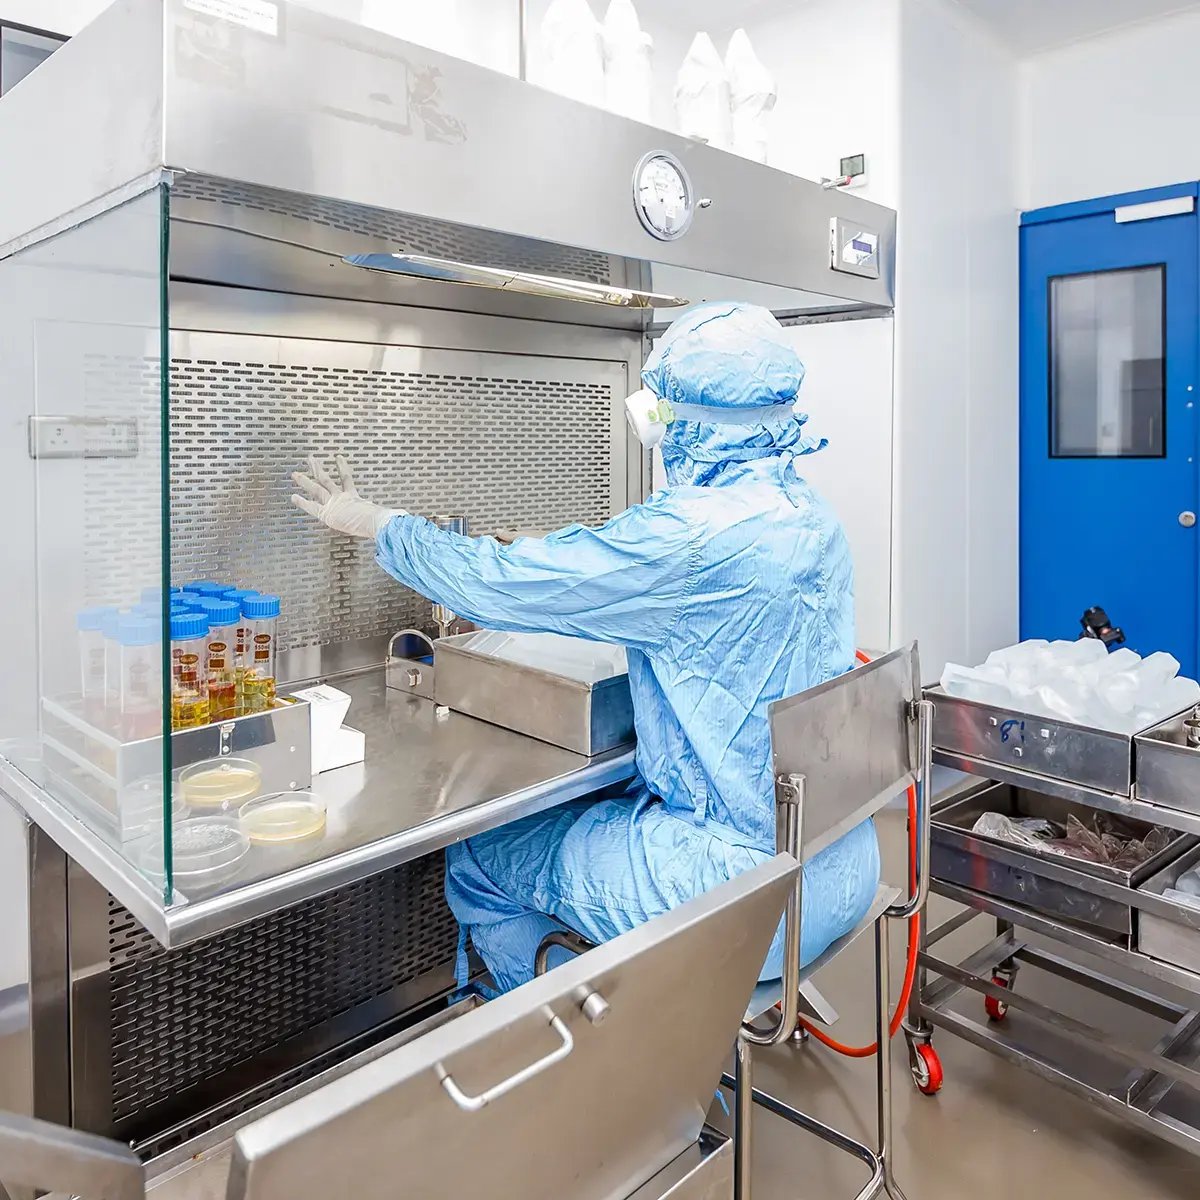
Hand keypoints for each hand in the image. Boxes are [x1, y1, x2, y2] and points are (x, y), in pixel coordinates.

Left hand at [291, 455, 405, 538]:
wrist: (377, 523)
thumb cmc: (383, 522)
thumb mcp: (384, 517)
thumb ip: (389, 515)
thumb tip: (405, 516)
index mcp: (355, 499)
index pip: (346, 481)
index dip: (342, 468)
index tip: (338, 458)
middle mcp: (343, 498)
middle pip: (327, 480)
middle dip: (318, 469)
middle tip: (310, 459)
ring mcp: (335, 503)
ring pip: (317, 488)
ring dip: (305, 481)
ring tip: (294, 473)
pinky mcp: (329, 512)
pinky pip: (312, 506)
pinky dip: (302, 502)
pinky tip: (292, 497)